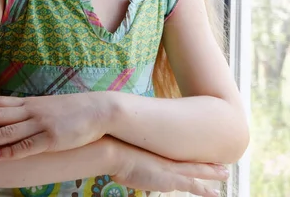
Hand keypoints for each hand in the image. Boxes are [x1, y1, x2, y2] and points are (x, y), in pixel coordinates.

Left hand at [0, 93, 107, 159]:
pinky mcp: (52, 139)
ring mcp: (41, 125)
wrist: (98, 110)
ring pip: (7, 131)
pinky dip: (10, 152)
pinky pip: (27, 147)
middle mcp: (31, 111)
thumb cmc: (71, 110)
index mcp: (29, 103)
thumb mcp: (46, 107)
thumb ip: (29, 111)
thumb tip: (10, 116)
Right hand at [109, 137, 226, 196]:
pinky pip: (193, 185)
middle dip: (208, 165)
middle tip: (223, 165)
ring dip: (211, 174)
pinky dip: (204, 190)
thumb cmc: (115, 148)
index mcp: (159, 151)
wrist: (115, 150)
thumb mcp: (125, 149)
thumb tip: (126, 150)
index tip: (201, 154)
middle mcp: (167, 158)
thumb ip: (132, 152)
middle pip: (193, 161)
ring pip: (197, 171)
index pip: (179, 154)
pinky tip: (215, 194)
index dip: (192, 156)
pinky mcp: (170, 179)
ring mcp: (170, 168)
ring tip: (225, 174)